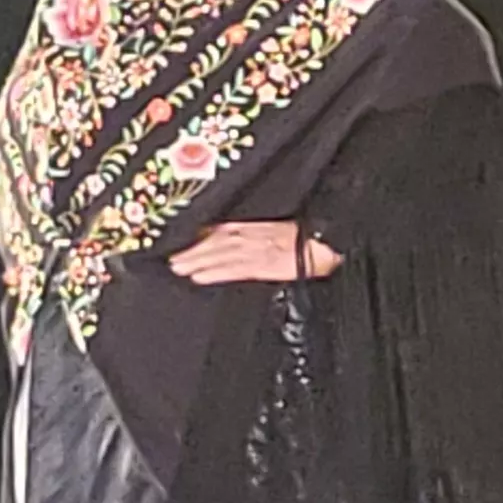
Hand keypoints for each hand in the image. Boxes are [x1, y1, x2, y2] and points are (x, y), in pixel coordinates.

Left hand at [170, 220, 341, 284]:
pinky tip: (199, 277)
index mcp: (259, 225)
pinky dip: (215, 272)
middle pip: (215, 241)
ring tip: (177, 268)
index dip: (201, 234)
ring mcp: (259, 249)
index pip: (223, 227)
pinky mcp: (266, 265)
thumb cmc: (314, 236)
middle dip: (192, 250)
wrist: (333, 244)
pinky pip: (234, 269)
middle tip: (169, 258)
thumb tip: (244, 237)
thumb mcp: (286, 229)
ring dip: (197, 261)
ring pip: (220, 254)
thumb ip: (264, 233)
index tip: (181, 239)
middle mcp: (254, 234)